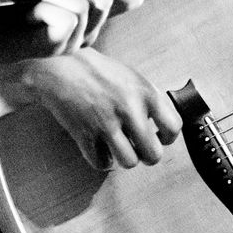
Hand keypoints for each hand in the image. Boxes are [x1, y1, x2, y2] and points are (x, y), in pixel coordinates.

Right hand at [0, 47, 182, 168]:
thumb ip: (147, 97)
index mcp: (145, 92)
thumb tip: (162, 122)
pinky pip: (101, 163)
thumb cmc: (94, 70)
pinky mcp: (85, 134)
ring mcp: (106, 123)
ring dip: (123, 158)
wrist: (58, 69)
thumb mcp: (130, 75)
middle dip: (146, 155)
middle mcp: (129, 109)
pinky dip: (101, 160)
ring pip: (128, 162)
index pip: (174, 127)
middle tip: (138, 148)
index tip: (159, 137)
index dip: (168, 138)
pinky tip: (99, 148)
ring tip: (117, 146)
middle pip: (153, 155)